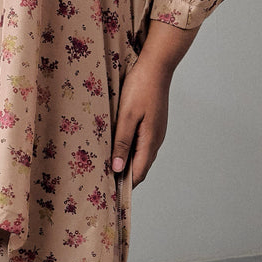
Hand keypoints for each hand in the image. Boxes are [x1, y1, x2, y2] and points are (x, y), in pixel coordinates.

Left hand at [110, 21, 197, 185]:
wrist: (157, 65)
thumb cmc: (140, 87)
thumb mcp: (126, 115)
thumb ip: (122, 142)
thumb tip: (117, 169)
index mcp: (150, 141)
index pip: (138, 173)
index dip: (125, 186)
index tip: (109, 195)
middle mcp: (156, 140)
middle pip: (140, 167)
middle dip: (124, 177)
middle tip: (104, 184)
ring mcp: (156, 131)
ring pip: (141, 156)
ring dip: (126, 164)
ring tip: (107, 169)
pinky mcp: (153, 123)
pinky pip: (142, 144)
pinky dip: (130, 151)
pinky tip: (117, 147)